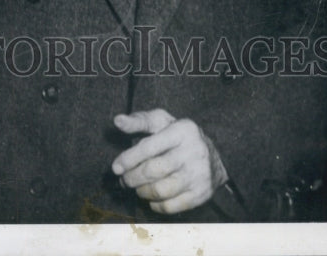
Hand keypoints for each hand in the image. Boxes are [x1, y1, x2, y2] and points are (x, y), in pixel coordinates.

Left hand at [112, 109, 227, 213]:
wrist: (211, 156)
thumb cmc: (176, 135)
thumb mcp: (161, 122)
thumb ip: (138, 121)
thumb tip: (117, 121)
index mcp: (182, 130)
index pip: (149, 147)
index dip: (128, 159)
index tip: (115, 168)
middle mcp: (193, 152)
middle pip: (153, 171)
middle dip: (132, 178)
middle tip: (124, 180)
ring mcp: (199, 175)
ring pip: (161, 191)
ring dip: (142, 191)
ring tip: (136, 187)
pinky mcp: (201, 194)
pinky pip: (171, 206)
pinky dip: (155, 205)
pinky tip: (151, 197)